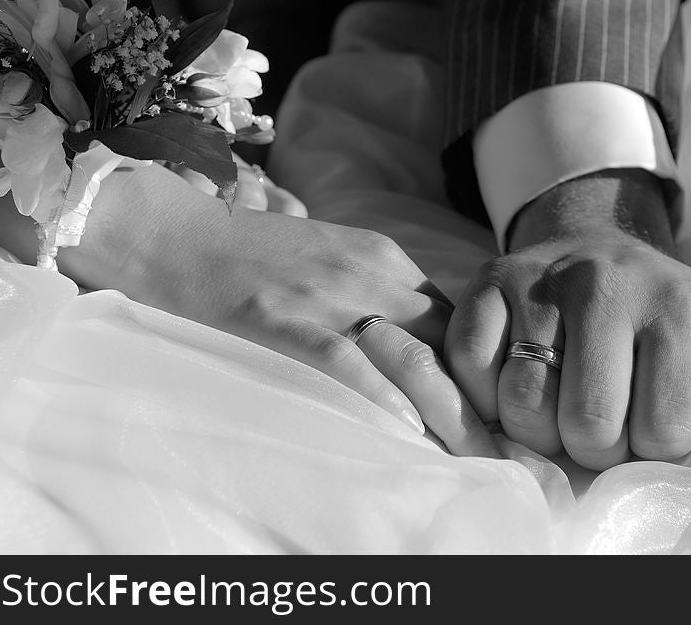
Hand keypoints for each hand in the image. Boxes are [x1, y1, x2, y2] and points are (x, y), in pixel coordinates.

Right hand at [56, 162, 496, 457]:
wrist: (185, 235)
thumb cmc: (260, 254)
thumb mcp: (336, 261)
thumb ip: (378, 295)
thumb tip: (416, 345)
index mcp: (386, 259)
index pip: (454, 320)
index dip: (480, 370)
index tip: (497, 412)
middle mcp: (372, 274)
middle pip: (446, 342)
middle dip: (481, 399)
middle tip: (505, 448)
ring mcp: (331, 297)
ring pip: (411, 357)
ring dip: (450, 411)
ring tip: (474, 455)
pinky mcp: (289, 321)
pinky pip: (348, 364)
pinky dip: (382, 398)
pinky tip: (409, 430)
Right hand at [445, 170, 690, 490]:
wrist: (602, 253)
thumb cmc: (667, 325)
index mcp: (684, 308)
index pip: (665, 432)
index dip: (655, 453)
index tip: (648, 429)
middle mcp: (609, 284)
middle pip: (589, 427)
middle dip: (594, 452)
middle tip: (599, 428)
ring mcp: (541, 280)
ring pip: (523, 407)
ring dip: (539, 432)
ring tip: (558, 410)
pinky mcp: (489, 281)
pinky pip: (471, 369)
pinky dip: (486, 399)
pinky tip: (516, 386)